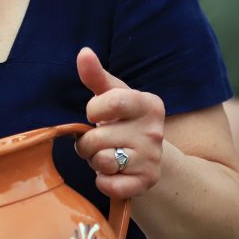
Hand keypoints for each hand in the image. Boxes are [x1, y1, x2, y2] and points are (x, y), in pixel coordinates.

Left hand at [74, 47, 164, 198]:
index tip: (96, 112)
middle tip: (99, 139)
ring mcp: (152, 159)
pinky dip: (103, 181)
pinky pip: (111, 185)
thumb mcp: (112, 94)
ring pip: (103, 161)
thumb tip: (83, 52)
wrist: (147, 154)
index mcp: (149, 104)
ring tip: (105, 154)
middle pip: (98, 137)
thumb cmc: (123, 118)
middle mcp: (155, 132)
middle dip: (87, 141)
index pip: (111, 103)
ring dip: (94, 160)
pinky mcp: (147, 182)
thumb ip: (95, 75)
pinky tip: (111, 173)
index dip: (94, 109)